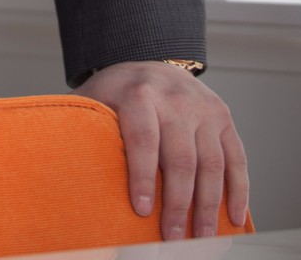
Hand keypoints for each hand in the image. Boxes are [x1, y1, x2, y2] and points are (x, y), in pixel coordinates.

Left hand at [77, 61, 248, 239]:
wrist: (150, 61)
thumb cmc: (117, 95)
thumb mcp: (95, 102)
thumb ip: (83, 130)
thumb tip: (62, 172)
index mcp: (138, 93)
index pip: (143, 137)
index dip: (142, 176)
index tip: (142, 211)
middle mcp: (175, 97)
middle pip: (181, 158)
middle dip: (178, 204)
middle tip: (172, 239)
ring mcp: (203, 106)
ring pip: (211, 163)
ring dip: (208, 206)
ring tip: (203, 240)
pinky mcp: (223, 117)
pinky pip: (236, 158)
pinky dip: (238, 191)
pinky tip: (233, 218)